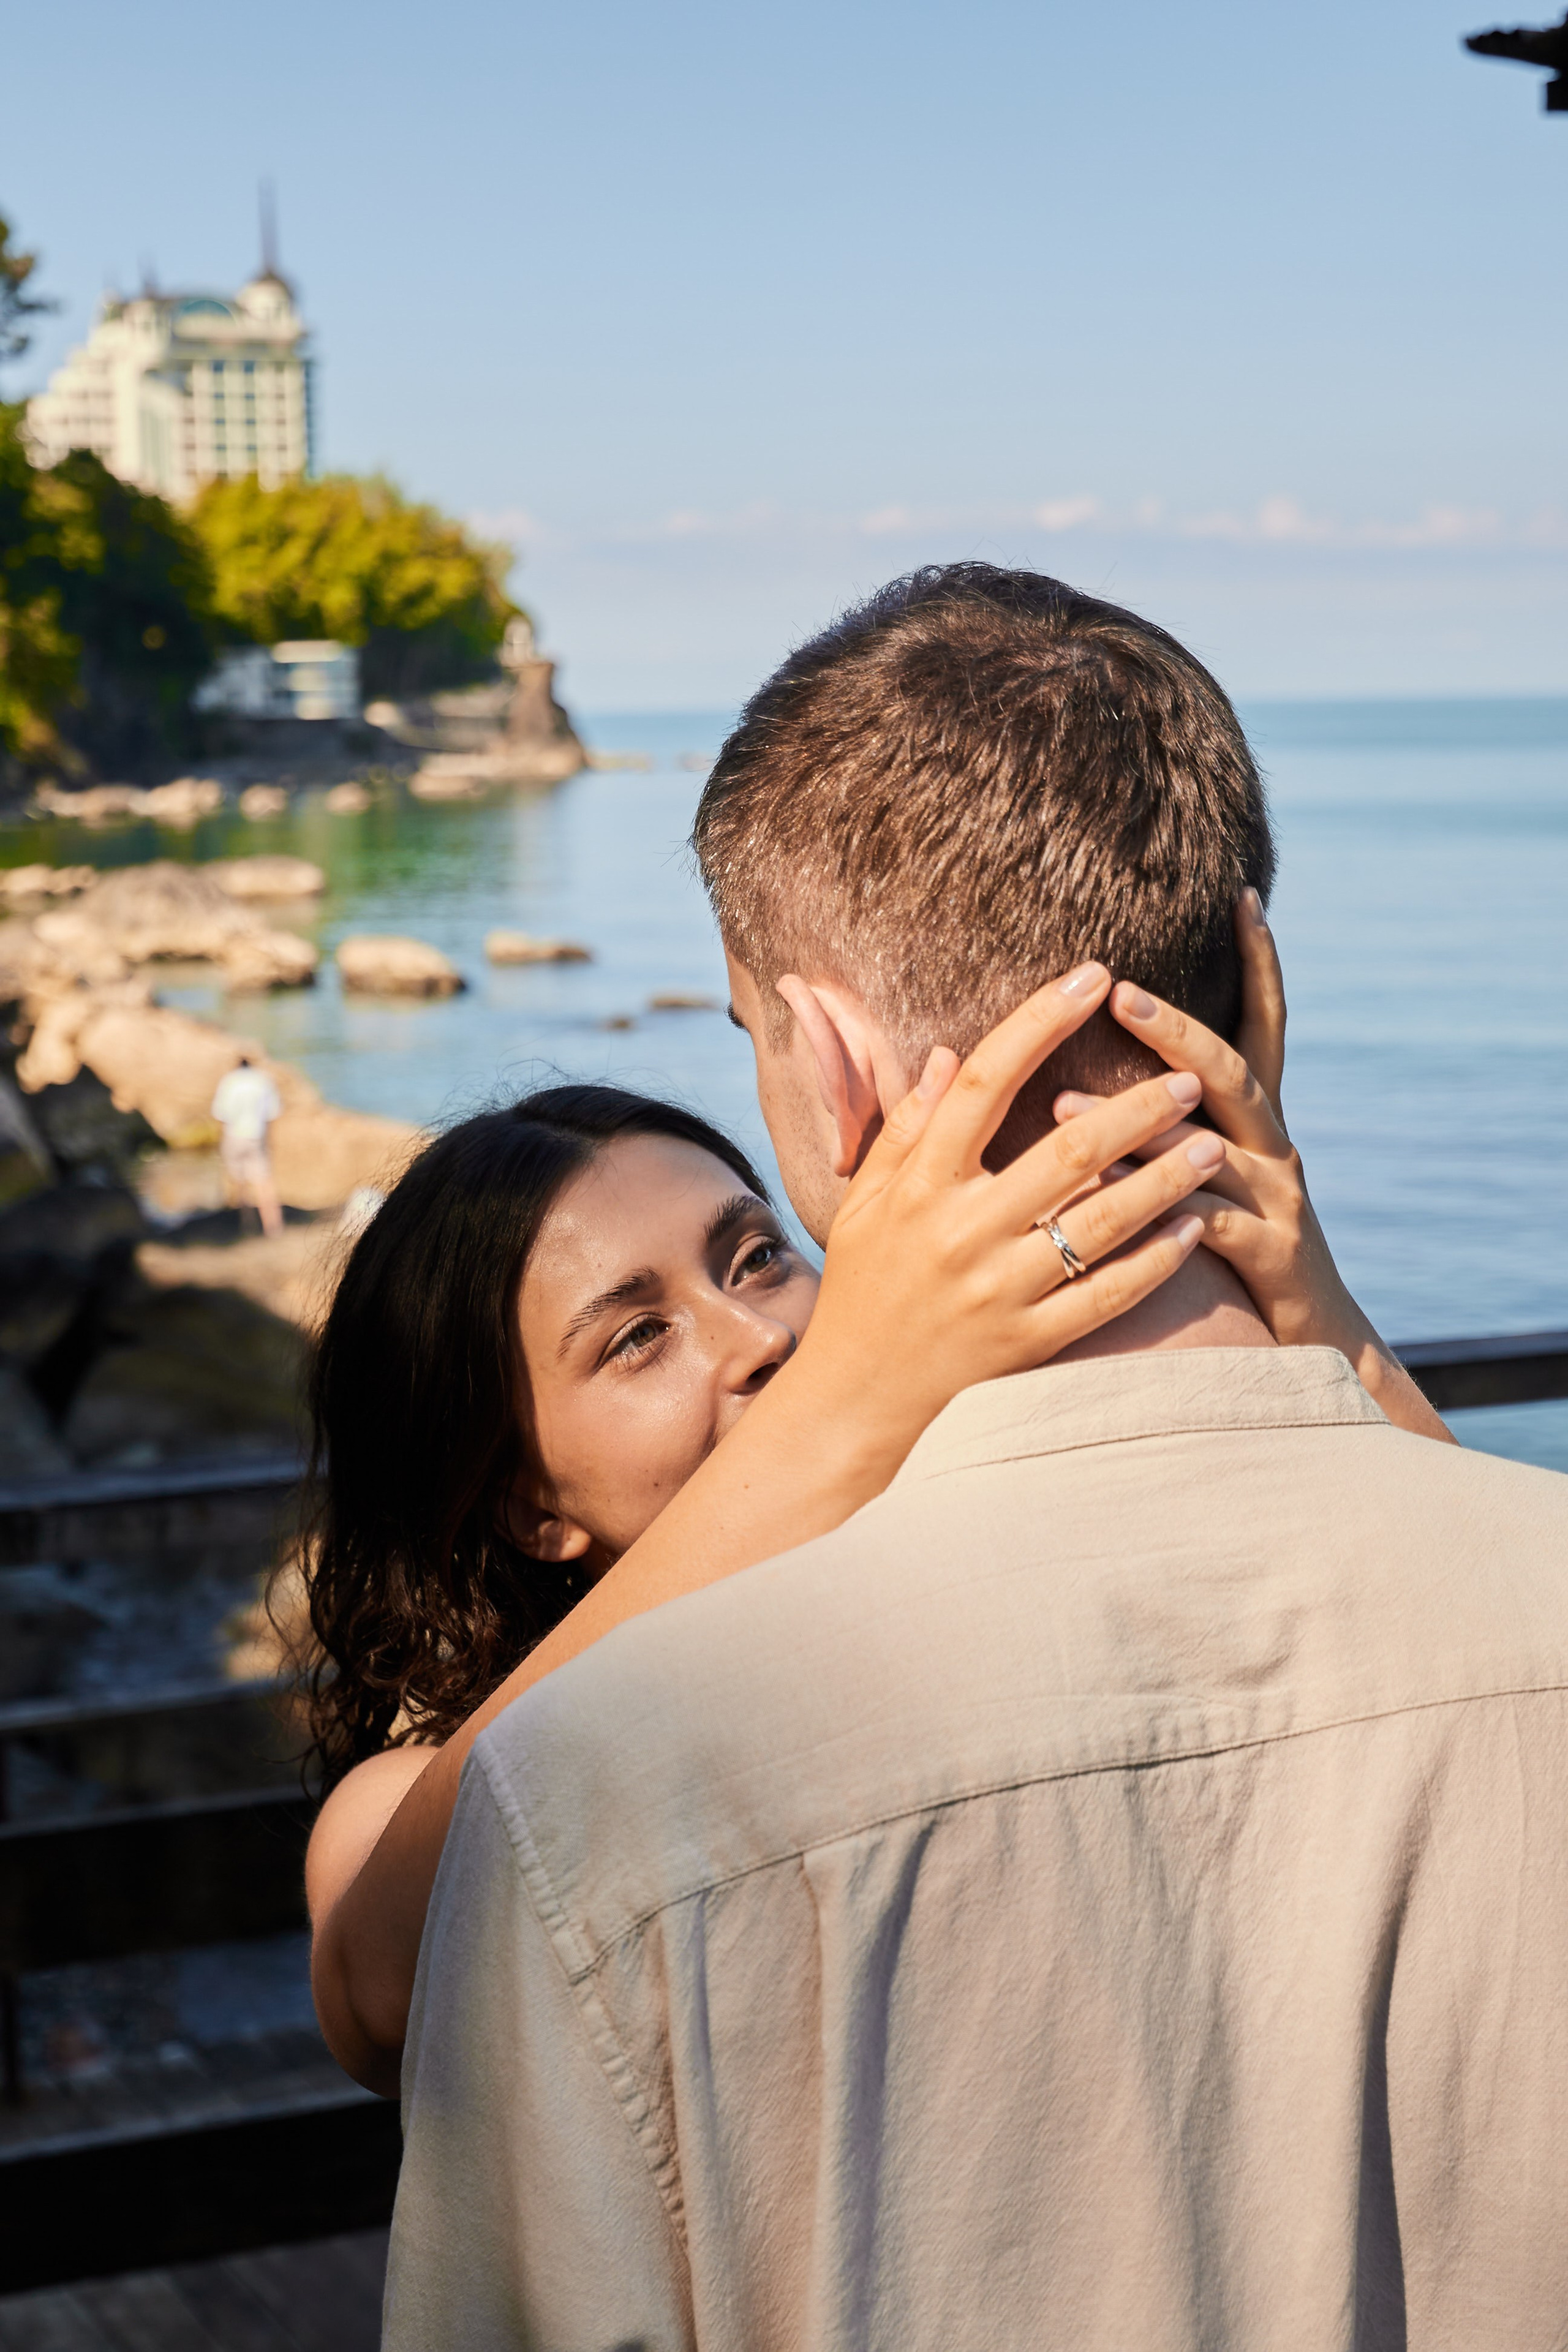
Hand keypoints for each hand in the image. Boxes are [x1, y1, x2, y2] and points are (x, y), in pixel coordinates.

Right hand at [794, 959, 1223, 1448]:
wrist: (855, 1404)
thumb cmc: (864, 1290)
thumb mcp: (865, 1204)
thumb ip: (904, 1130)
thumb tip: (941, 1055)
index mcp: (920, 1186)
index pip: (983, 1084)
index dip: (1038, 1023)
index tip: (1090, 977)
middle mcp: (960, 1233)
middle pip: (1064, 1153)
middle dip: (1135, 1108)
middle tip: (1188, 1076)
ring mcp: (998, 1292)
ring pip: (1100, 1223)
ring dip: (1165, 1180)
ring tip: (1214, 1146)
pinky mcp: (1028, 1344)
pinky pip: (1107, 1297)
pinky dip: (1154, 1263)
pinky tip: (1191, 1229)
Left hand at [1052, 894, 1453, 1442]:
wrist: (1308, 1340)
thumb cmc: (1231, 1249)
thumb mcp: (1204, 1173)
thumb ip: (1159, 1121)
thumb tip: (1072, 1070)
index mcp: (1256, 1120)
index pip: (1263, 1024)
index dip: (1262, 962)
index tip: (1244, 895)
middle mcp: (1275, 1146)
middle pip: (1230, 1072)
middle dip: (1175, 1030)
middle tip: (1117, 991)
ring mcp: (1277, 1199)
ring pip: (1212, 1145)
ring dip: (1139, 1121)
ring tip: (1065, 1098)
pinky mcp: (1268, 1255)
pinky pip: (1206, 1222)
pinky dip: (1156, 1204)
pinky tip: (1106, 1193)